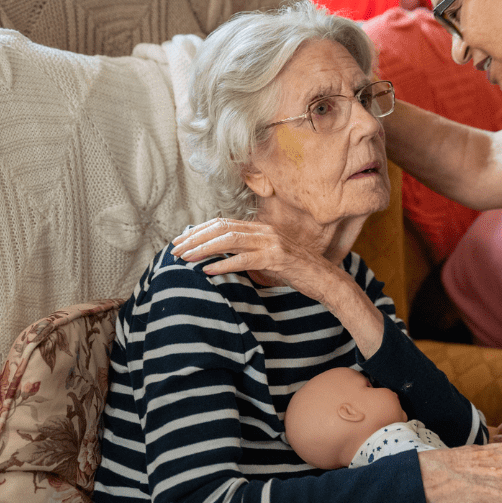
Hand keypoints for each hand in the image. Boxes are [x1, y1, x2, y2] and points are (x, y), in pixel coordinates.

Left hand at [172, 218, 384, 355]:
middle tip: (175, 249)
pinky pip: (245, 259)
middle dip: (195, 238)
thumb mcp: (270, 258)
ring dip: (204, 249)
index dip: (200, 230)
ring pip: (230, 240)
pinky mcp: (277, 258)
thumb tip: (223, 257)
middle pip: (222, 228)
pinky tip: (209, 270)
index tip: (180, 240)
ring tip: (185, 258)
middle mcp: (265, 231)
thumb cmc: (297, 271)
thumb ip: (250, 252)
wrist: (326, 280)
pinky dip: (225, 263)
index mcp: (262, 228)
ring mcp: (272, 243)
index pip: (224, 223)